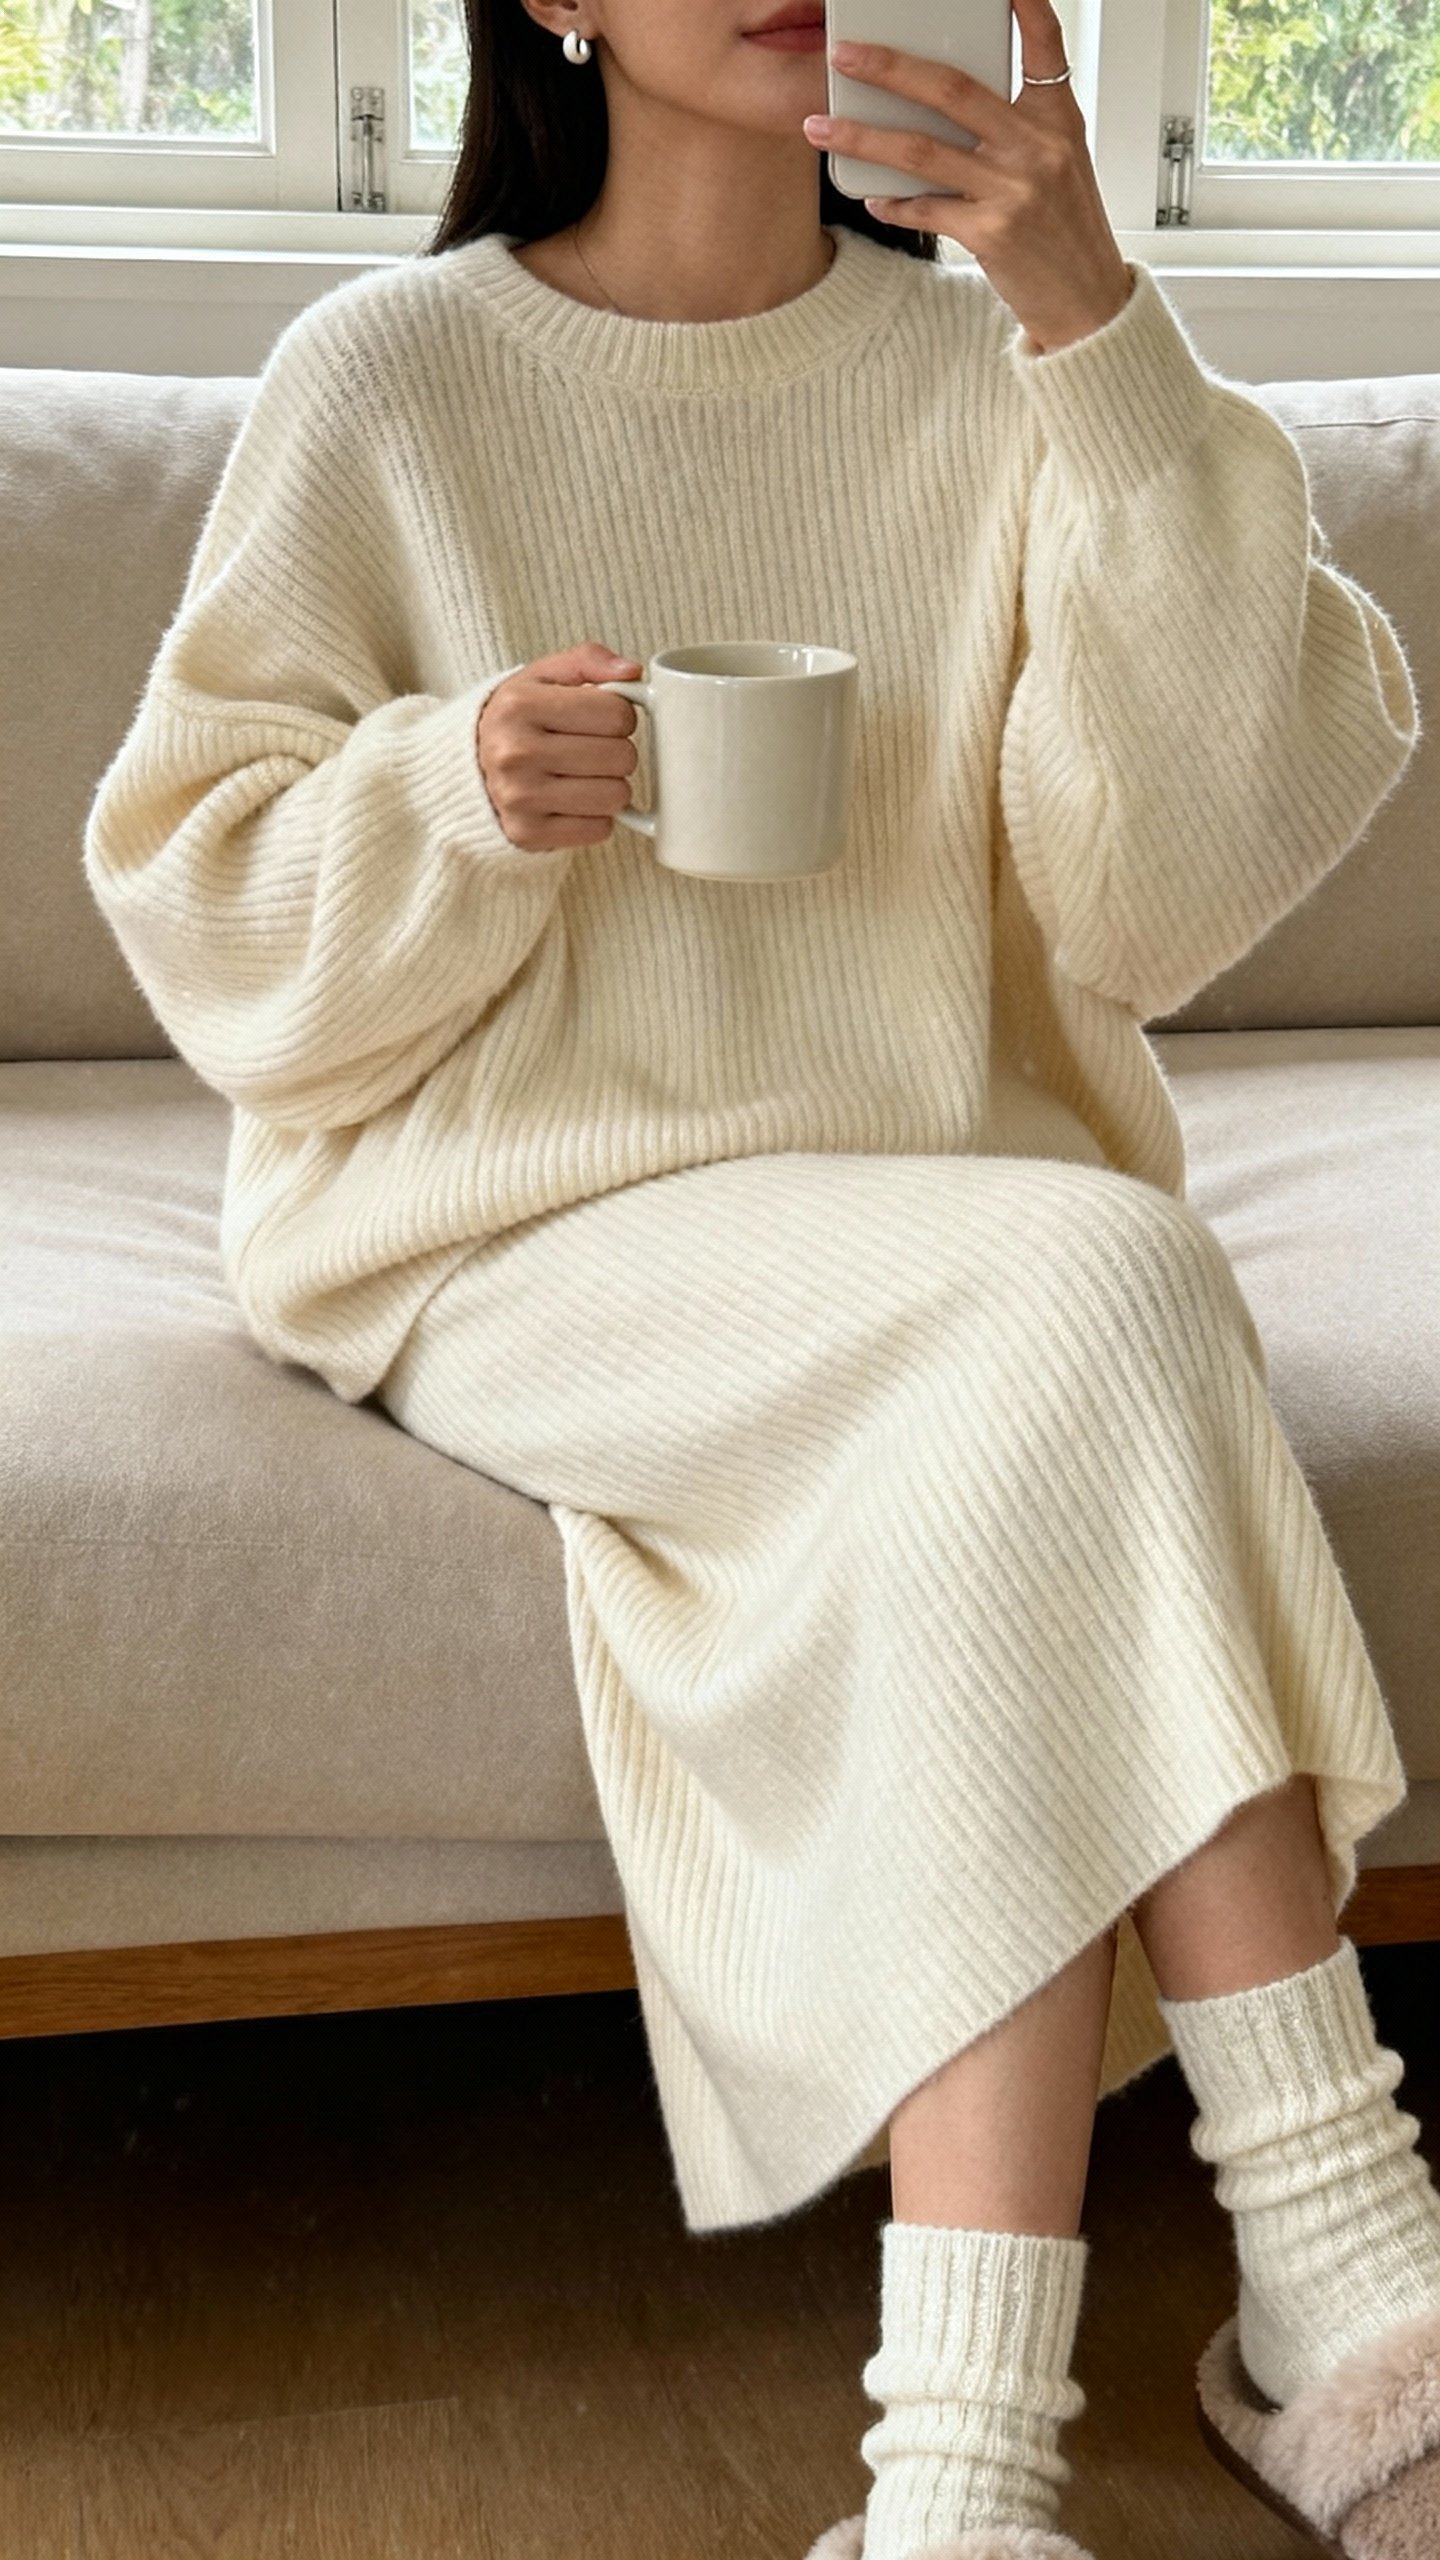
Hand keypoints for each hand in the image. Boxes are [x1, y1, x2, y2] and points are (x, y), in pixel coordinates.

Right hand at [476, 643, 643, 851]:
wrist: (467, 770)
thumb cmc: (518, 720)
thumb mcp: (543, 677)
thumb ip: (589, 660)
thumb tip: (632, 672)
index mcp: (520, 706)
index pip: (617, 713)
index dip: (619, 715)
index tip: (598, 719)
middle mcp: (515, 753)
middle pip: (621, 757)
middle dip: (617, 751)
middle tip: (591, 749)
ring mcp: (520, 798)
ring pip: (616, 797)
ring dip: (610, 786)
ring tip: (583, 775)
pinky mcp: (528, 834)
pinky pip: (600, 829)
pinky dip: (595, 817)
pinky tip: (572, 801)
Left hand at [802, 0, 1134, 355]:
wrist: (1087, 301)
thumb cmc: (1066, 231)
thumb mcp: (1060, 163)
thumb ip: (1018, 126)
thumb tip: (946, 102)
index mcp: (1058, 119)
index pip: (1043, 42)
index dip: (1022, 2)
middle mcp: (1037, 146)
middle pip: (951, 89)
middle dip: (889, 67)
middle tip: (844, 54)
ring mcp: (1013, 189)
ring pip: (921, 150)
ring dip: (863, 136)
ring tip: (820, 127)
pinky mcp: (991, 233)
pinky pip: (925, 208)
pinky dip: (892, 202)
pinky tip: (872, 197)